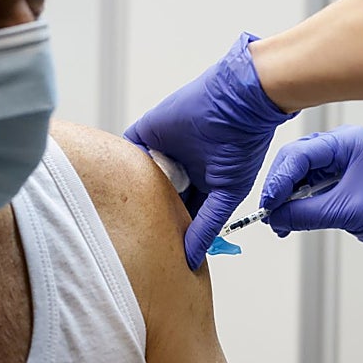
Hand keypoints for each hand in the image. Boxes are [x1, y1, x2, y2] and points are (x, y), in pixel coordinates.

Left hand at [125, 33, 296, 268]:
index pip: (180, 212)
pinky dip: (123, 169)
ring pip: (139, 180)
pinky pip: (128, 155)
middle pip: (156, 198)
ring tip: (127, 219)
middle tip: (139, 239)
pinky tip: (121, 190)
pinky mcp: (146, 134)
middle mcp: (179, 167)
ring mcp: (161, 150)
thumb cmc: (242, 146)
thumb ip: (206, 226)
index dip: (173, 230)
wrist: (237, 104)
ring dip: (135, 195)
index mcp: (200, 181)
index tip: (163, 252)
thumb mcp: (226, 195)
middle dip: (151, 215)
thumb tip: (191, 258)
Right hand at [261, 125, 362, 277]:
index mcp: (348, 142)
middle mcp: (341, 146)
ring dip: (285, 198)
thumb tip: (274, 217)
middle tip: (269, 212)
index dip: (281, 178)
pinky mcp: (335, 179)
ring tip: (279, 222)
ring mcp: (337, 162)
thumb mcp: (345, 212)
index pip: (302, 153)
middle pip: (295, 159)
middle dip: (279, 187)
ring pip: (298, 174)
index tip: (268, 202)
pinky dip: (295, 203)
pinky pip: (306, 186)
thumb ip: (305, 214)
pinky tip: (289, 220)